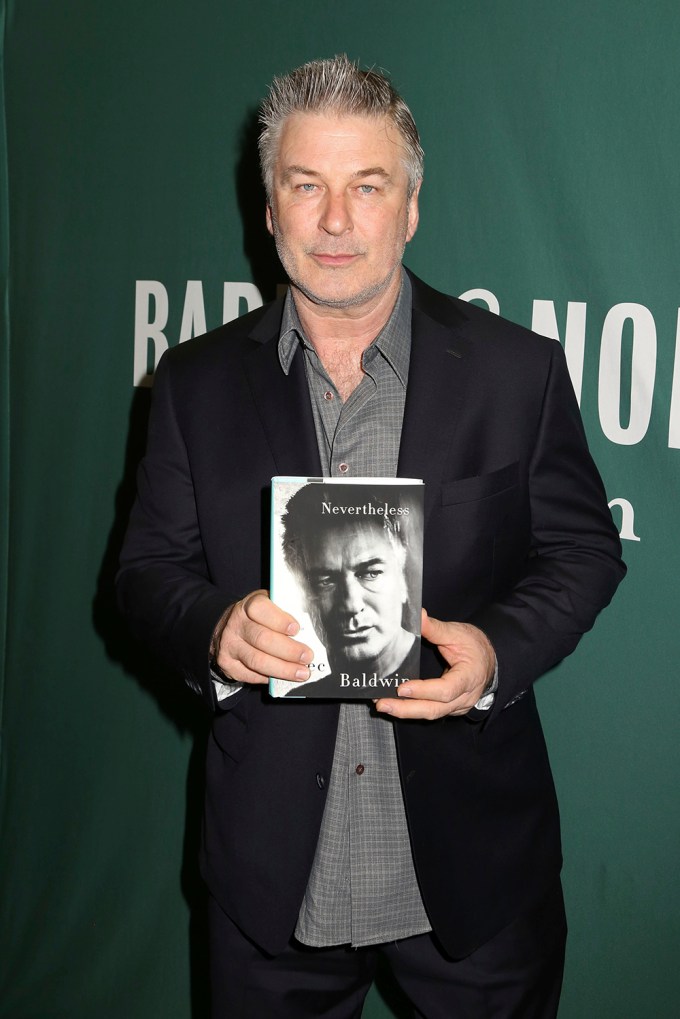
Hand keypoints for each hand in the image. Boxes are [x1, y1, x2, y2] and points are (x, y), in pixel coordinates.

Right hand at [213, 590, 312, 685]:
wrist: (227, 630)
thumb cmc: (256, 619)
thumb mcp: (269, 607)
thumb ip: (284, 614)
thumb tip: (307, 630)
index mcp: (247, 606)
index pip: (259, 609)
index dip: (279, 620)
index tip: (296, 629)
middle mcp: (236, 625)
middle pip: (262, 639)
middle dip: (289, 650)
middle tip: (307, 657)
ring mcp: (230, 646)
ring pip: (258, 661)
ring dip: (283, 669)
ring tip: (301, 672)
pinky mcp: (228, 665)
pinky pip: (252, 676)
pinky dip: (271, 678)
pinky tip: (284, 677)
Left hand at [375, 610, 495, 719]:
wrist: (488, 660)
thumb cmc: (475, 646)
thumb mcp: (457, 633)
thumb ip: (435, 628)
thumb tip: (418, 616)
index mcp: (469, 677)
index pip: (446, 690)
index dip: (423, 691)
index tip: (402, 687)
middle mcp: (464, 697)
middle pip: (435, 709)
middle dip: (406, 709)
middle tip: (383, 704)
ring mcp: (458, 705)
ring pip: (431, 714)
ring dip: (405, 711)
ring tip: (383, 705)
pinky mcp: (450, 707)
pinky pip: (430, 711)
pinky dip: (412, 709)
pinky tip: (395, 704)